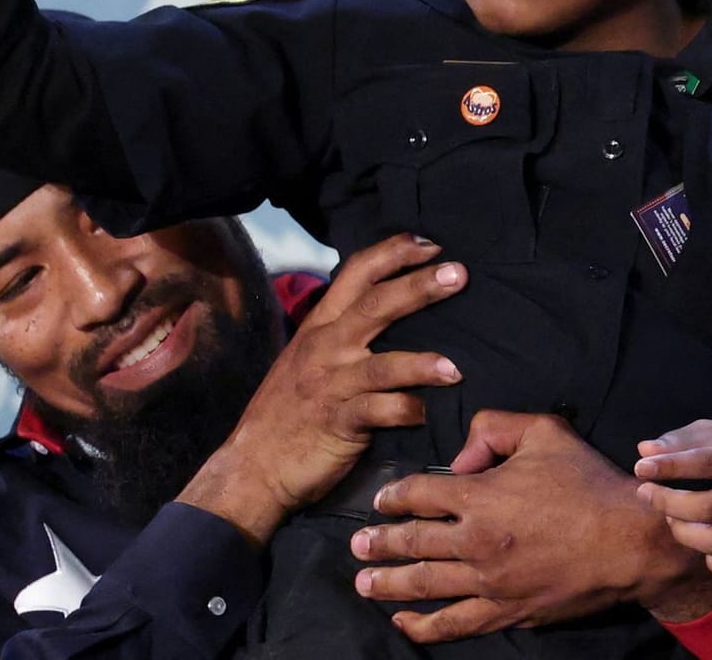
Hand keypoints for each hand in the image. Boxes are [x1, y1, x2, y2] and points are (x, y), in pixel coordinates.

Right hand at [176, 233, 464, 543]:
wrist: (252, 466)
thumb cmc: (287, 411)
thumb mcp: (306, 359)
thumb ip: (341, 333)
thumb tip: (387, 309)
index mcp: (319, 326)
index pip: (356, 273)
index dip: (393, 253)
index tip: (430, 244)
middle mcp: (325, 347)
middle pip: (375, 305)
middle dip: (419, 286)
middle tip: (459, 274)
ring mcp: (331, 385)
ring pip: (383, 365)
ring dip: (422, 364)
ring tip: (457, 369)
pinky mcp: (339, 424)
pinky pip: (379, 413)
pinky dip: (407, 411)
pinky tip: (430, 413)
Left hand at [349, 410, 711, 642]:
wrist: (629, 542)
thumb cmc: (590, 483)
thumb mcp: (546, 432)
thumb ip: (495, 427)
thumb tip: (461, 456)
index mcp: (481, 495)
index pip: (419, 493)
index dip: (394, 497)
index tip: (382, 501)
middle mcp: (476, 541)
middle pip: (412, 543)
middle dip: (379, 543)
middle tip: (356, 545)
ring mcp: (489, 582)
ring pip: (425, 585)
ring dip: (388, 584)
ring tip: (364, 582)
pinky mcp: (506, 611)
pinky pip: (455, 623)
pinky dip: (424, 626)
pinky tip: (404, 623)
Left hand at [634, 420, 711, 579]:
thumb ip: (685, 439)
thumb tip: (644, 452)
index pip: (706, 461)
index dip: (669, 466)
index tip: (641, 468)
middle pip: (708, 508)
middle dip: (668, 503)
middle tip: (648, 494)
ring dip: (684, 533)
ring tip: (674, 519)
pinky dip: (711, 559)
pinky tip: (704, 542)